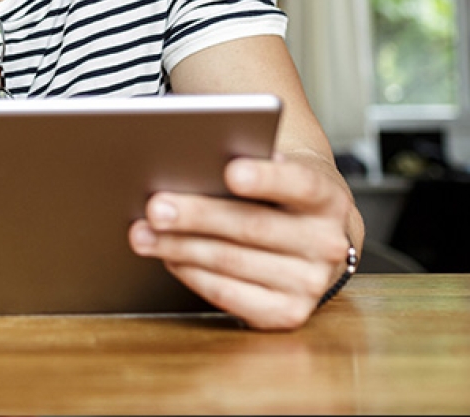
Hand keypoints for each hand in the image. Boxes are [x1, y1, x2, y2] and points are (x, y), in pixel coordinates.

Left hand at [128, 154, 353, 330]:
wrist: (315, 232)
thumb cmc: (281, 190)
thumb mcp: (279, 168)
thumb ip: (249, 161)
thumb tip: (192, 158)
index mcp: (327, 196)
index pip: (299, 184)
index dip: (266, 178)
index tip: (230, 170)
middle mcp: (326, 243)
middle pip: (252, 226)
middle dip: (197, 215)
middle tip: (155, 206)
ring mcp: (310, 283)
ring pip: (232, 261)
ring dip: (180, 247)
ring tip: (143, 233)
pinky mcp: (288, 313)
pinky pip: (229, 294)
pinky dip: (192, 274)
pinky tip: (168, 257)